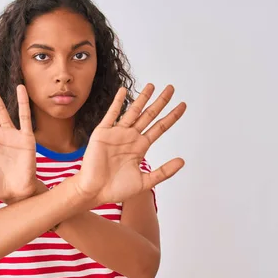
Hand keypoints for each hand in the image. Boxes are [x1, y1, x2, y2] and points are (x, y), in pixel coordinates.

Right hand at [73, 83, 185, 204]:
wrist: (95, 191)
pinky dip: (117, 102)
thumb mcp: (145, 181)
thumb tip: (182, 161)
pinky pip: (111, 114)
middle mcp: (130, 137)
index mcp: (140, 147)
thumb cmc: (116, 189)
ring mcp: (117, 133)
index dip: (171, 116)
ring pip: (133, 111)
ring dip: (142, 98)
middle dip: (160, 102)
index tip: (182, 105)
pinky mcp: (103, 133)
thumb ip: (163, 171)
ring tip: (152, 85)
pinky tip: (123, 91)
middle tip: (171, 88)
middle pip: (149, 115)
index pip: (159, 127)